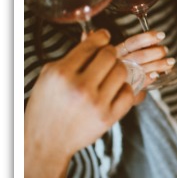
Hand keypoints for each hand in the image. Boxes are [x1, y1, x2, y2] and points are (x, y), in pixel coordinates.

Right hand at [25, 30, 134, 177]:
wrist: (47, 141)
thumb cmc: (47, 106)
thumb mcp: (51, 76)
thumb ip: (72, 56)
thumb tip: (94, 36)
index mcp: (62, 73)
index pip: (91, 46)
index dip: (101, 37)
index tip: (105, 37)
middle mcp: (80, 87)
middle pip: (110, 56)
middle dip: (110, 53)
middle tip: (108, 57)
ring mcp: (96, 103)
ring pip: (122, 72)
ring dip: (119, 70)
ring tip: (111, 74)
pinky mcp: (108, 117)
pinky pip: (129, 93)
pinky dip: (126, 89)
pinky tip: (118, 89)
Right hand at [116, 30, 170, 92]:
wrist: (110, 88)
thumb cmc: (120, 66)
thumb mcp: (125, 54)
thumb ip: (139, 48)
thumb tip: (157, 42)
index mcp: (117, 52)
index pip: (132, 43)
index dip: (147, 38)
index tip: (160, 35)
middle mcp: (118, 63)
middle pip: (139, 56)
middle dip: (156, 52)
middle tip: (165, 50)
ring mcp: (122, 76)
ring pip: (142, 69)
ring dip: (159, 65)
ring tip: (170, 62)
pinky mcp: (126, 87)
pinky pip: (140, 82)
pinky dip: (150, 78)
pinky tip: (157, 75)